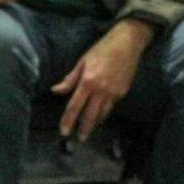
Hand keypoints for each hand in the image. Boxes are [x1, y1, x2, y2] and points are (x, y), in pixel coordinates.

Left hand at [52, 19, 153, 140]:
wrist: (127, 45)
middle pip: (90, 115)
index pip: (74, 106)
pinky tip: (100, 115)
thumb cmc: (102, 49)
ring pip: (103, 113)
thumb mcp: (82, 62)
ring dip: (95, 122)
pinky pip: (111, 106)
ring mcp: (114, 93)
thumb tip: (56, 90)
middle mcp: (101, 90)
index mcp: (88, 82)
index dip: (68, 120)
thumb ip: (70, 79)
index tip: (64, 131)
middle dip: (84, 128)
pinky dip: (104, 112)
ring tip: (89, 129)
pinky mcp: (122, 93)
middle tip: (80, 139)